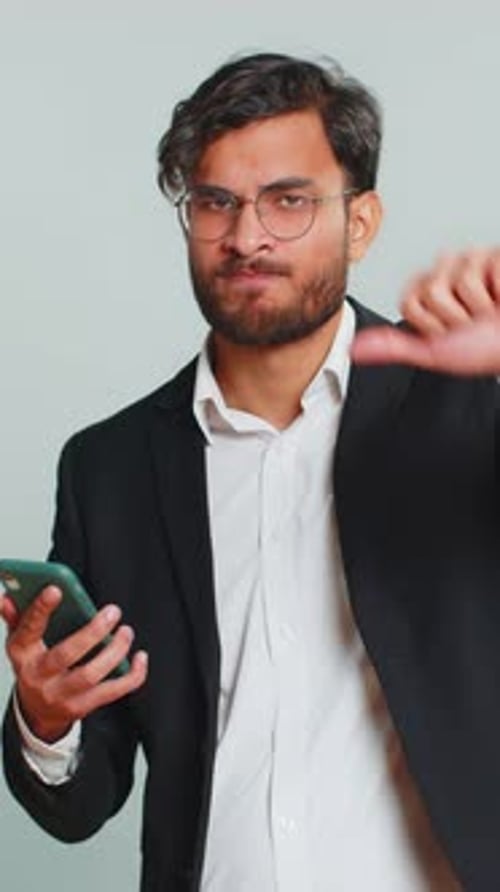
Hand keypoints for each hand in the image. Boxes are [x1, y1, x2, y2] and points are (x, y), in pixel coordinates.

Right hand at [0, 586, 147, 742]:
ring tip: (126, 632)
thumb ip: (17, 616)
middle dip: (92, 632)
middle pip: (65, 655)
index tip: (56, 589)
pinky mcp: (82, 707)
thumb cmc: (34, 665)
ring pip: (90, 675)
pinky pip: (112, 692)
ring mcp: (61, 695)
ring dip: (114, 652)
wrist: (37, 711)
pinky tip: (140, 657)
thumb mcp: (20, 641)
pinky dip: (131, 676)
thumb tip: (5, 597)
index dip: (40, 610)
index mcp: (22, 654)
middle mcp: (39, 677)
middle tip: (113, 611)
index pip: (28, 630)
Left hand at [351, 248, 499, 373]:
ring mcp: (472, 258)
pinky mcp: (496, 255)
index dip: (430, 326)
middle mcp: (446, 268)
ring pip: (460, 285)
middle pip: (432, 292)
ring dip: (479, 308)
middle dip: (454, 318)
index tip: (449, 331)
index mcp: (427, 288)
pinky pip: (487, 276)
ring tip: (490, 311)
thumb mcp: (432, 352)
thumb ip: (393, 347)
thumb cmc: (483, 347)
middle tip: (472, 322)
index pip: (409, 302)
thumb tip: (353, 349)